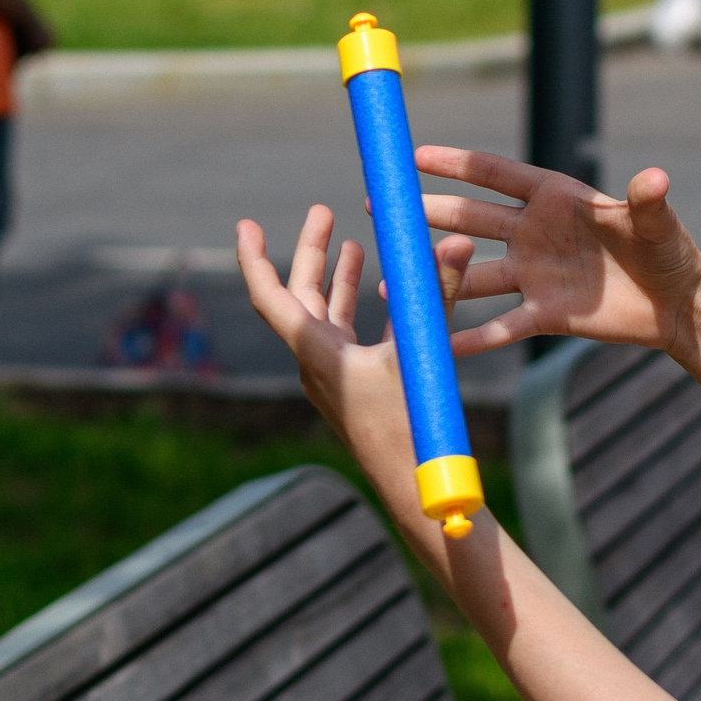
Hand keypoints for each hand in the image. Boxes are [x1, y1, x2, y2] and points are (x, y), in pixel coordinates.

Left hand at [234, 205, 479, 473]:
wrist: (412, 488)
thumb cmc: (408, 427)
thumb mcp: (421, 353)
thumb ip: (435, 295)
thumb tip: (455, 244)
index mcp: (316, 353)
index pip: (269, 297)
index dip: (253, 259)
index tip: (245, 225)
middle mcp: (318, 363)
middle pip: (300, 297)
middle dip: (311, 252)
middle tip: (323, 212)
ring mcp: (336, 377)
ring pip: (325, 316)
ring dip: (335, 278)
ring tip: (351, 244)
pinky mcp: (357, 388)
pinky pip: (347, 336)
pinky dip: (357, 307)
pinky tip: (380, 293)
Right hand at [414, 147, 700, 358]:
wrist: (676, 303)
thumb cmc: (668, 250)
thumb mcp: (657, 223)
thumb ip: (646, 201)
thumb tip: (655, 178)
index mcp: (555, 197)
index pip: (496, 175)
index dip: (455, 164)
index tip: (411, 156)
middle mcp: (535, 232)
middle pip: (471, 220)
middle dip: (427, 213)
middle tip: (381, 209)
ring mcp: (535, 274)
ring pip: (475, 274)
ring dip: (436, 279)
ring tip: (392, 283)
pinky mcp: (545, 313)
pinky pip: (502, 326)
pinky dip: (472, 337)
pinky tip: (437, 343)